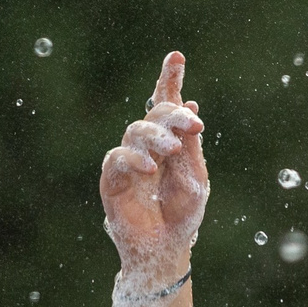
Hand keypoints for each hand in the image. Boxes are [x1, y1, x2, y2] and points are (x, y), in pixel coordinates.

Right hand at [101, 52, 208, 281]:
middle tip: (193, 123)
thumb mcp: (194, 178)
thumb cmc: (183, 216)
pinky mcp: (113, 180)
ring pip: (136, 132)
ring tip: (173, 149)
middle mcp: (148, 146)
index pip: (166, 105)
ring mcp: (129, 161)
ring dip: (157, 136)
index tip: (177, 56)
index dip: (169, 79)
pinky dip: (134, 160)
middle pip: (155, 114)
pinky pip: (118, 159)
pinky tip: (150, 168)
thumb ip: (189, 145)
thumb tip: (189, 105)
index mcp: (171, 142)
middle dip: (174, 114)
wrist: (166, 250)